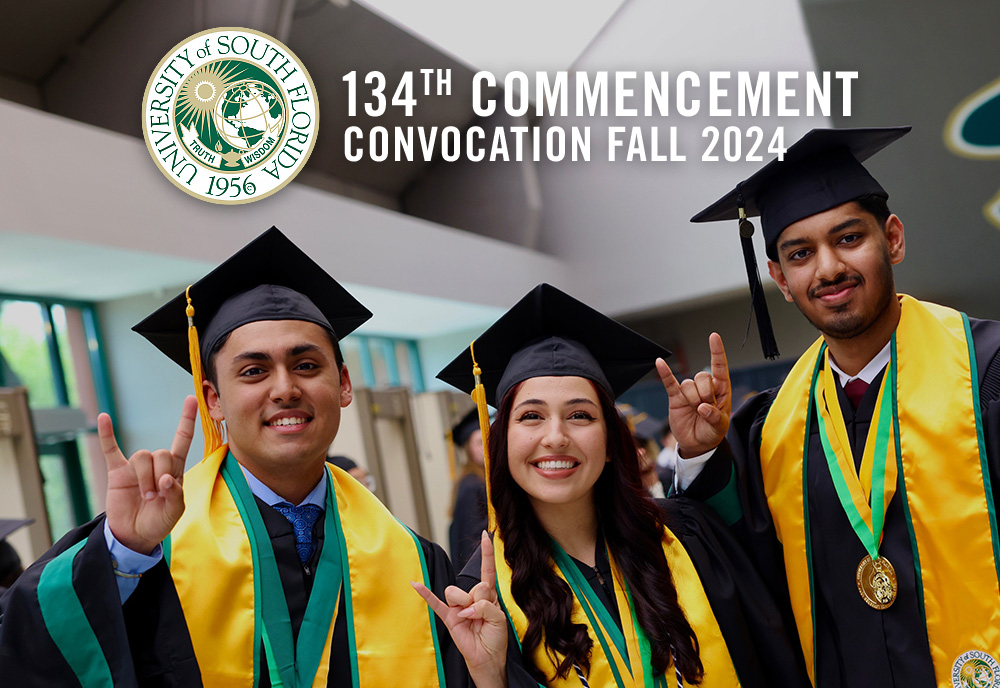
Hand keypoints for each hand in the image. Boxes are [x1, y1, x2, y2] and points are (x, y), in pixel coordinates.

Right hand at [101, 396, 197, 554]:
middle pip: (161, 453)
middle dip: (160, 474)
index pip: (182, 439)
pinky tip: (103, 418)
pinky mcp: (117, 472)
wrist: (134, 535)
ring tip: (145, 496)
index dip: (187, 420)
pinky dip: (106, 434)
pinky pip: (110, 449)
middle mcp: (156, 464)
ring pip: (142, 456)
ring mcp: (135, 467)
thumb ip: (174, 495)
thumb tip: (165, 479)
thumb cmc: (158, 521)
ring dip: (144, 477)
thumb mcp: (174, 512)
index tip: (192, 399)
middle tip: (156, 496)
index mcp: (174, 470)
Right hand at [412, 532, 507, 687]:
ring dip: (465, 606)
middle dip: (481, 600)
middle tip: (482, 616)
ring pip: (456, 593)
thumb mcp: (499, 618)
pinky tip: (415, 584)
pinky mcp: (448, 617)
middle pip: (475, 585)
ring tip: (470, 620)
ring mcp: (459, 606)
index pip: (487, 569)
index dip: (487, 553)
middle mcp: (472, 597)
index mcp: (488, 594)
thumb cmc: (495, 638)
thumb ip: (485, 605)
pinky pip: (435, 603)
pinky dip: (425, 593)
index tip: (486, 534)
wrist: (487, 659)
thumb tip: (465, 607)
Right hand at [656, 333, 730, 456]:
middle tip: (705, 408)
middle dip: (705, 393)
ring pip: (688, 384)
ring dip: (692, 398)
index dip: (717, 352)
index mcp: (721, 390)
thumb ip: (714, 417)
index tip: (713, 337)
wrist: (696, 444)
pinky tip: (659, 362)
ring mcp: (689, 391)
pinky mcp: (675, 397)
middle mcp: (705, 387)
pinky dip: (664, 373)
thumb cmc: (712, 432)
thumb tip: (703, 407)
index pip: (719, 367)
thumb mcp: (720, 427)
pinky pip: (669, 382)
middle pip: (702, 377)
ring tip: (695, 411)